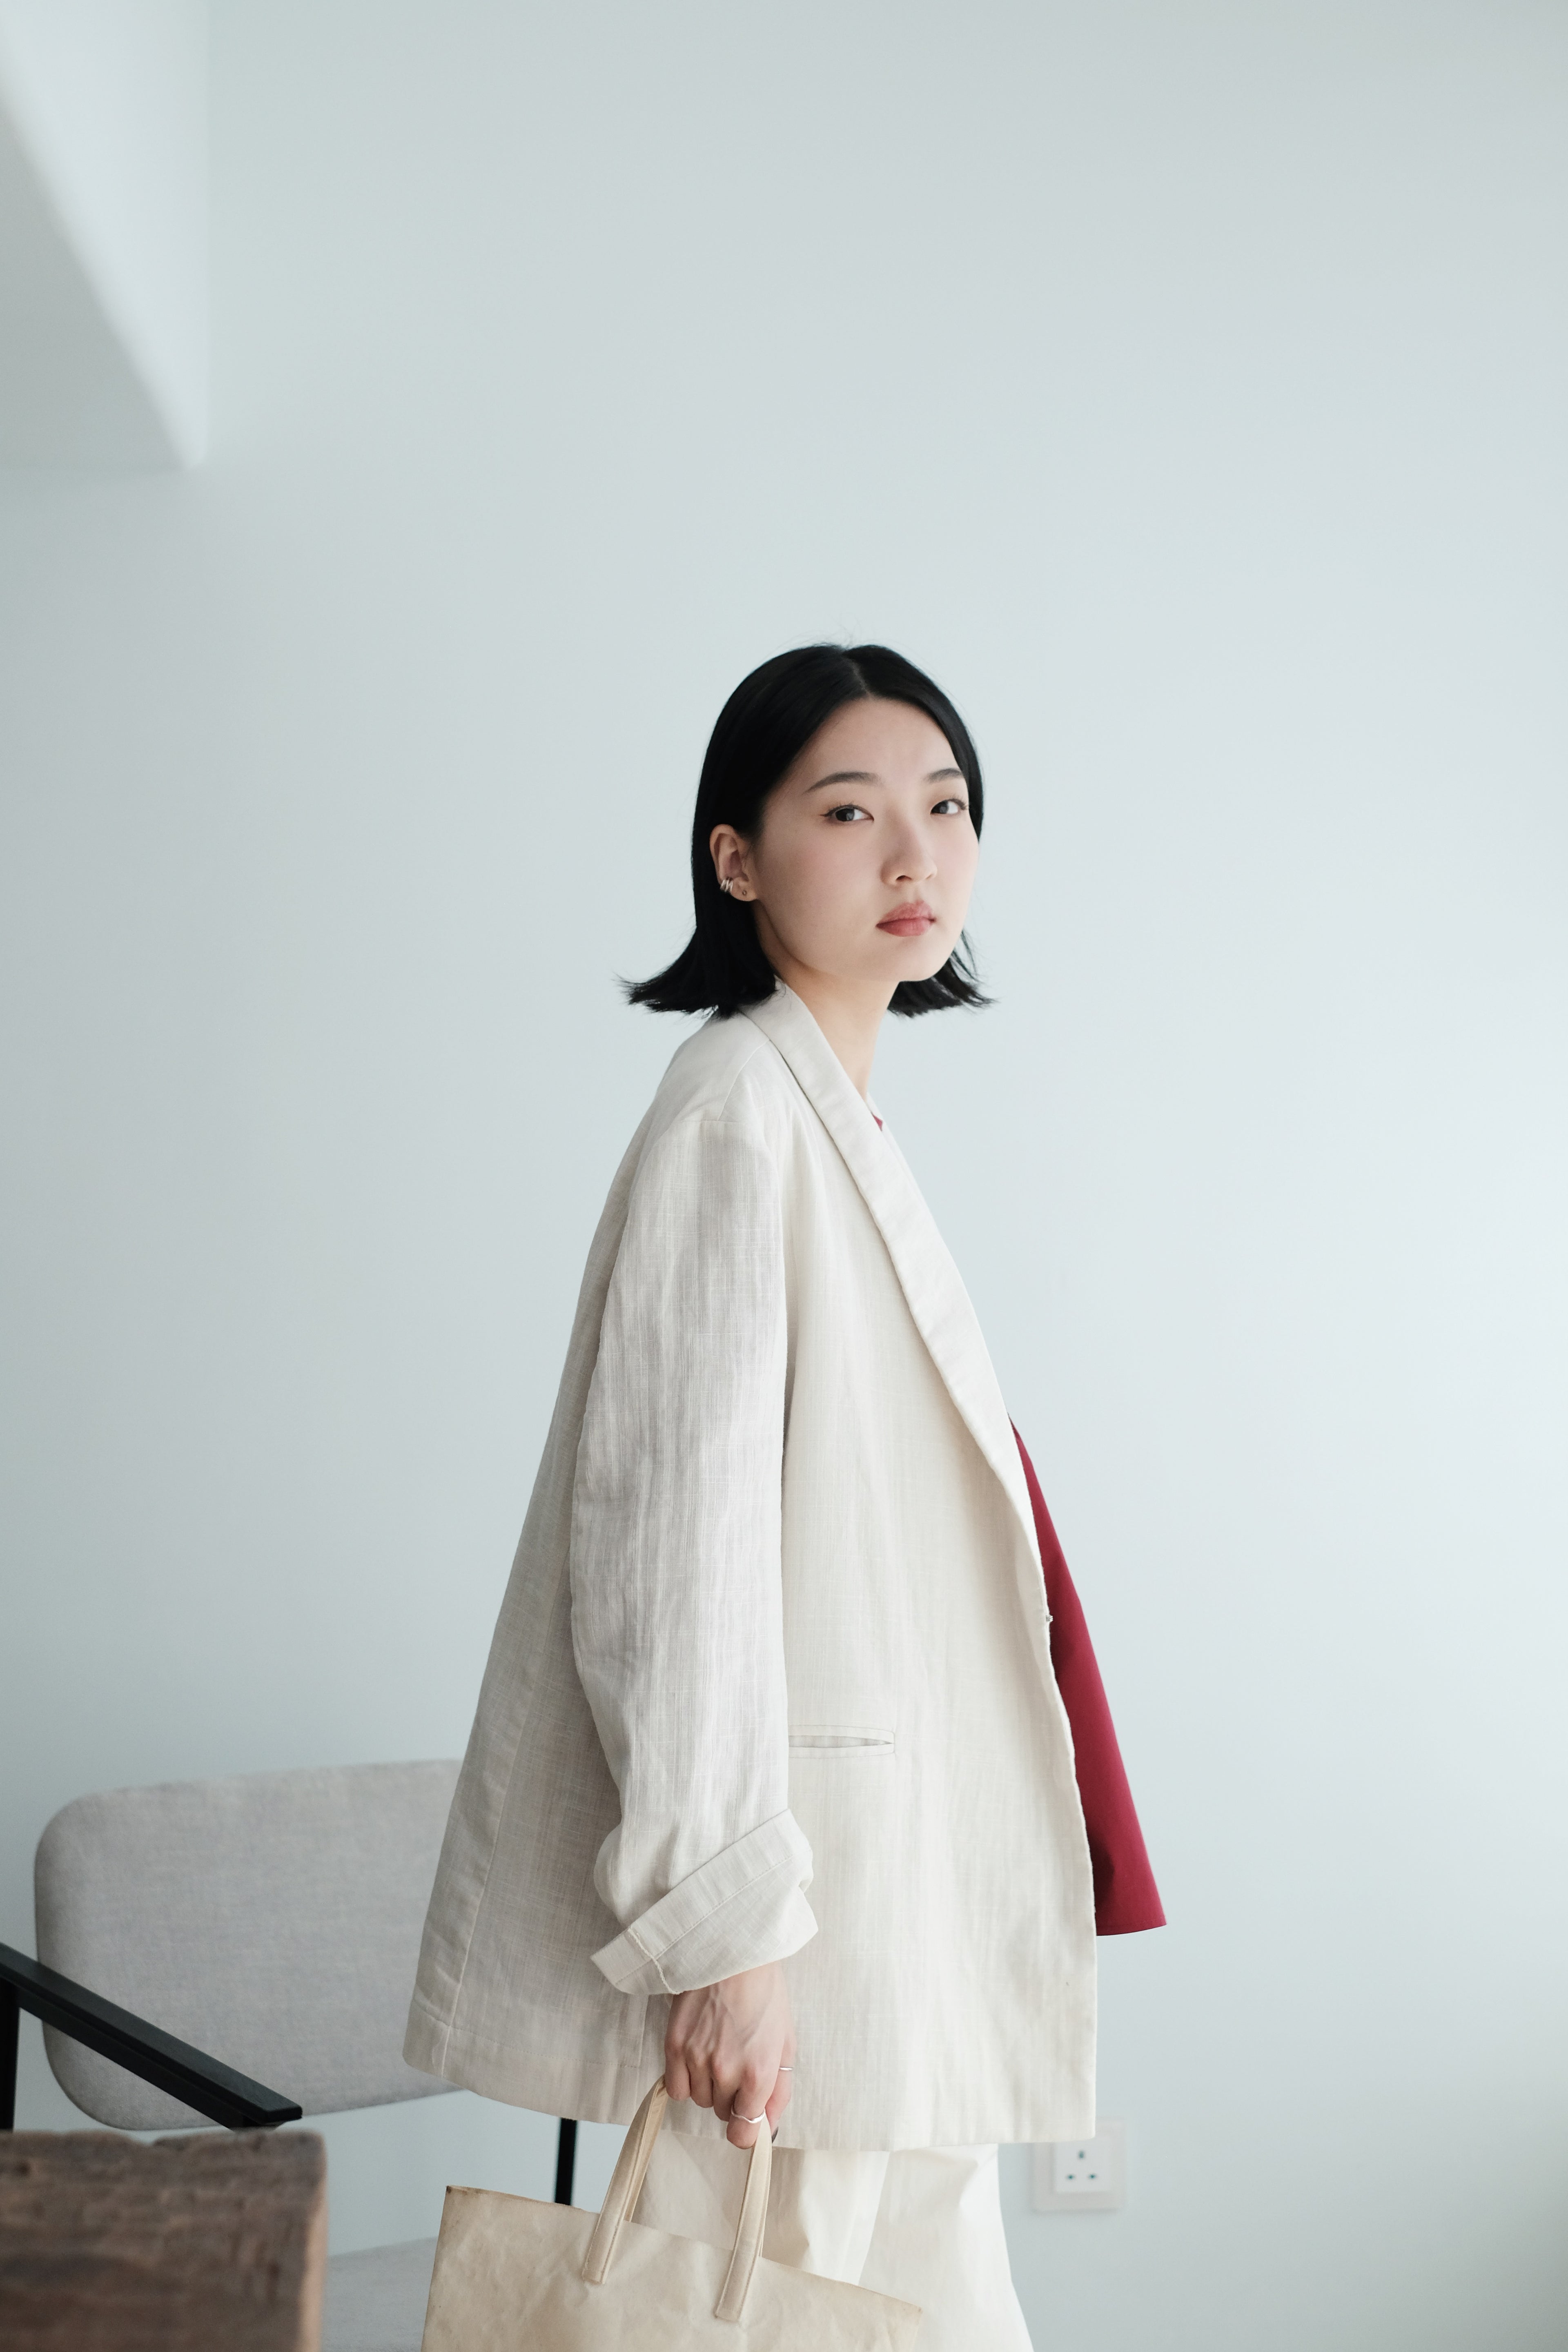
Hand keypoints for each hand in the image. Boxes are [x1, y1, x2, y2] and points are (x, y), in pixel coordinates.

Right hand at [663, 1962, 794, 2148]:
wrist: (733, 1953)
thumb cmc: (764, 1994)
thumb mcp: (785, 2043)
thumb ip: (778, 2091)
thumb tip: (767, 2126)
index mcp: (758, 2072)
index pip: (744, 2132)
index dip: (746, 2129)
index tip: (746, 2117)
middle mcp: (726, 2071)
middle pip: (722, 2112)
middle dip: (731, 2096)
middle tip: (738, 2063)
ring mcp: (696, 2059)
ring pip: (700, 2100)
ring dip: (709, 2086)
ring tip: (719, 2052)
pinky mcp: (674, 2045)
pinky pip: (676, 2088)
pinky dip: (686, 2080)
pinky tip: (697, 2057)